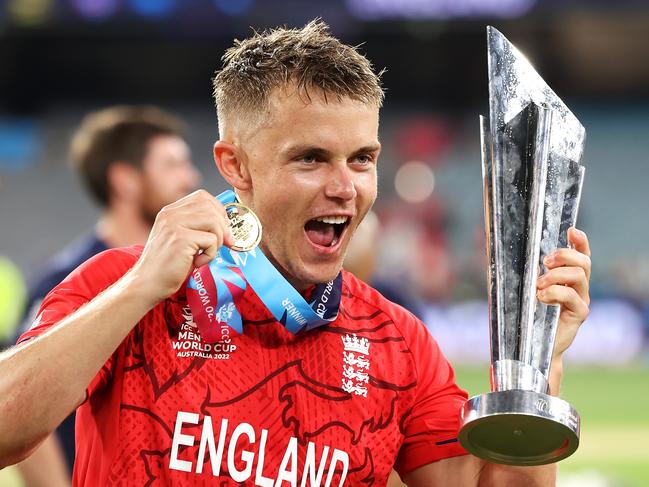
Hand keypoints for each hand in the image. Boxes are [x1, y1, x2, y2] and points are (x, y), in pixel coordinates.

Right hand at [131, 190, 234, 302]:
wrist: (147, 284)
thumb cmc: (167, 266)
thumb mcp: (181, 240)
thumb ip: (198, 227)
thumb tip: (228, 226)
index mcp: (170, 211)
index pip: (202, 197)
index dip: (218, 210)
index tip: (221, 228)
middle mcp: (170, 214)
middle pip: (210, 207)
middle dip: (223, 226)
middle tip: (223, 244)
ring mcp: (174, 225)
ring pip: (214, 221)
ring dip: (218, 240)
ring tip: (206, 254)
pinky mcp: (180, 239)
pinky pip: (211, 240)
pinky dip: (210, 254)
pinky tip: (197, 263)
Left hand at [536, 227, 590, 358]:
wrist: (531, 345)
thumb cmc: (526, 315)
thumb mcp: (524, 289)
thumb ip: (524, 273)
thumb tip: (501, 250)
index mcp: (569, 278)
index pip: (581, 255)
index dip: (580, 241)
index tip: (571, 231)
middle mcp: (579, 287)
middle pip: (583, 262)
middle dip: (564, 256)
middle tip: (544, 263)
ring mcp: (581, 300)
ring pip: (578, 276)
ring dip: (555, 275)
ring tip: (538, 285)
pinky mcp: (579, 314)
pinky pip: (572, 296)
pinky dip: (555, 292)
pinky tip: (541, 298)